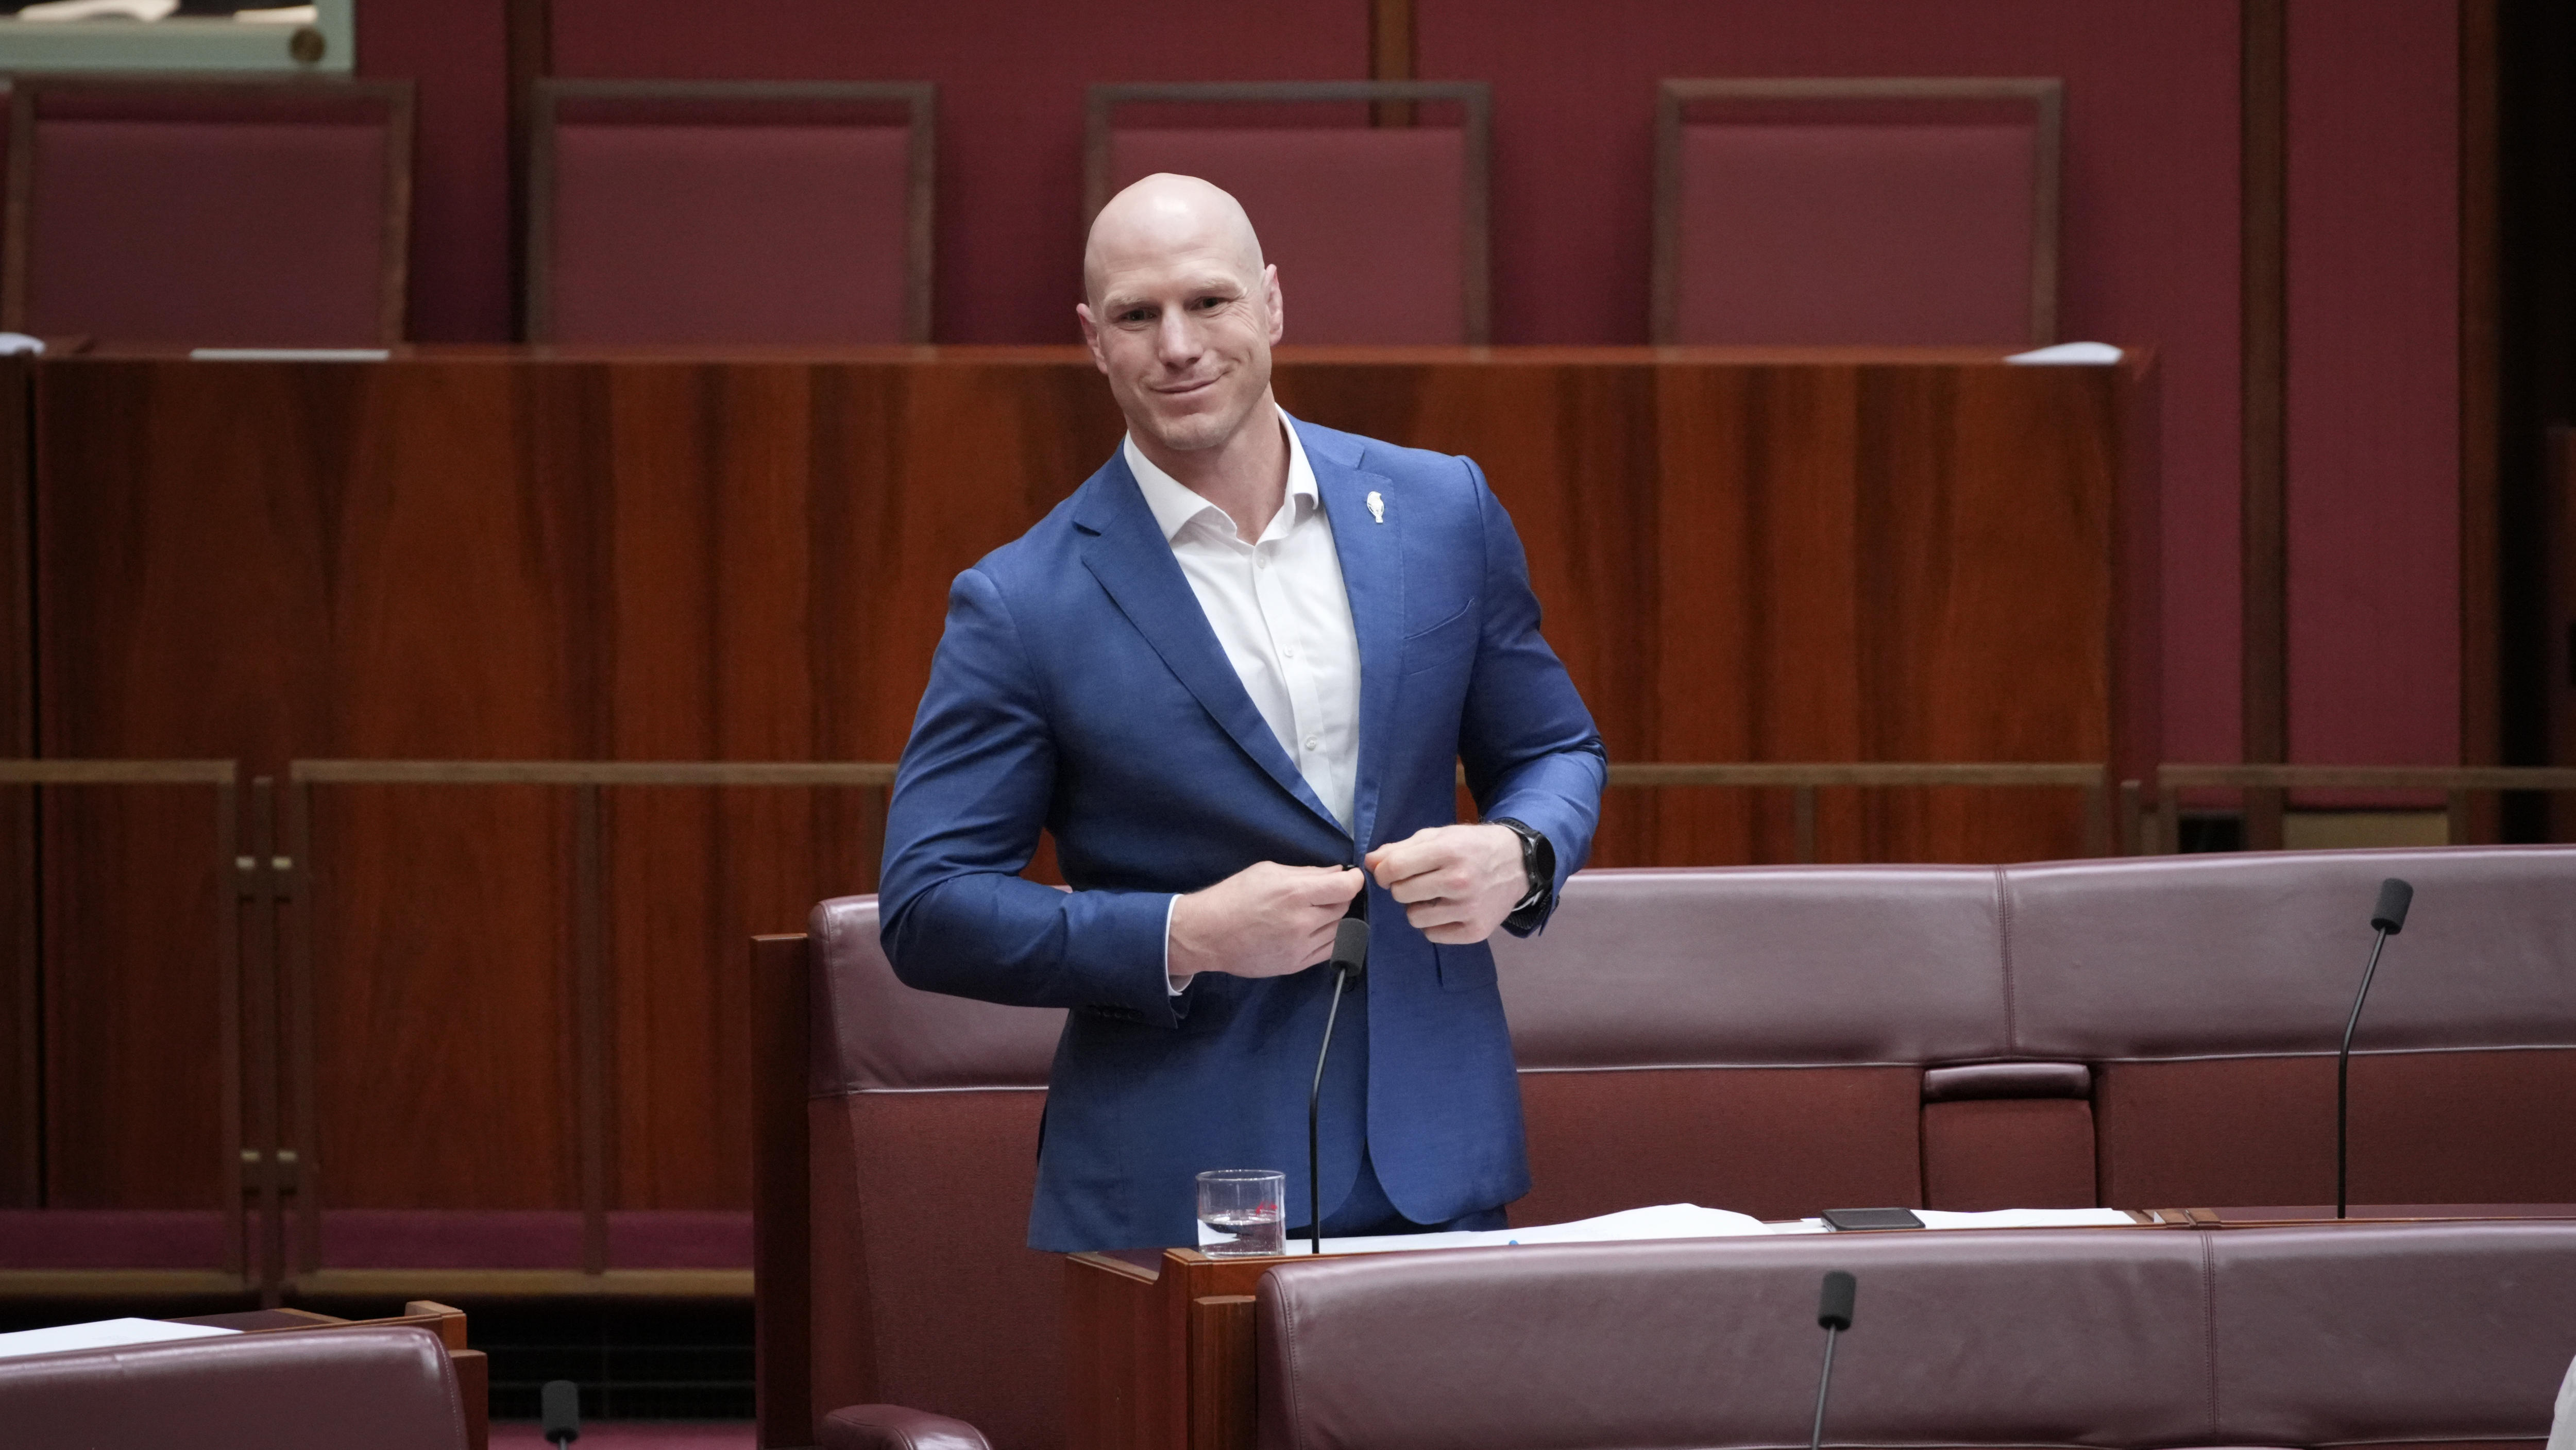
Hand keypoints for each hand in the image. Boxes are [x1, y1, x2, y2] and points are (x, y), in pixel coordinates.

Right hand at [1168, 862, 1364, 985]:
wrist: (1207, 935)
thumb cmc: (1234, 896)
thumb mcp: (1268, 872)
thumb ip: (1306, 872)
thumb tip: (1336, 872)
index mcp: (1295, 894)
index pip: (1345, 887)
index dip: (1353, 880)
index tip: (1350, 877)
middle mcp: (1302, 922)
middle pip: (1344, 908)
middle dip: (1340, 897)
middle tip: (1328, 892)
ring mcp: (1300, 947)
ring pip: (1340, 931)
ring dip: (1337, 918)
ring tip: (1320, 910)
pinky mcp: (1296, 965)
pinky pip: (1330, 951)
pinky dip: (1331, 937)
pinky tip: (1318, 929)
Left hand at [1365, 823, 1525, 944]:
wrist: (1518, 863)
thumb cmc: (1471, 846)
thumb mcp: (1438, 836)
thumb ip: (1401, 848)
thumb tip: (1369, 863)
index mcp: (1448, 851)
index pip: (1394, 869)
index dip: (1383, 872)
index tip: (1389, 873)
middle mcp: (1459, 881)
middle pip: (1401, 894)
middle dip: (1403, 888)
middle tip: (1420, 881)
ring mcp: (1469, 909)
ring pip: (1414, 918)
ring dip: (1418, 908)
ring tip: (1435, 896)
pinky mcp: (1476, 931)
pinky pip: (1433, 935)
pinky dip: (1435, 925)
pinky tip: (1448, 910)